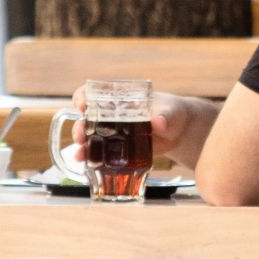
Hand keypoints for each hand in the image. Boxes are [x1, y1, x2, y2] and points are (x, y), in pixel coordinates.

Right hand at [71, 89, 211, 163]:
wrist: (178, 131)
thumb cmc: (171, 112)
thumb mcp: (169, 111)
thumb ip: (165, 116)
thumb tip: (159, 121)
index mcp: (120, 98)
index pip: (94, 92)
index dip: (83, 97)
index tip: (82, 105)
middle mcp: (111, 114)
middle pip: (87, 118)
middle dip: (79, 127)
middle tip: (81, 136)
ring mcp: (113, 133)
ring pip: (90, 137)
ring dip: (82, 145)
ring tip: (79, 155)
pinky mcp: (118, 149)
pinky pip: (101, 153)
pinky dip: (92, 159)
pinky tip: (86, 165)